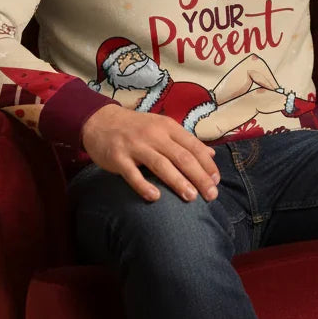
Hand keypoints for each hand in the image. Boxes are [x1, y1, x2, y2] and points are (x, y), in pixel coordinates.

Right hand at [80, 105, 219, 202]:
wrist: (100, 121)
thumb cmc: (137, 128)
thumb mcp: (163, 127)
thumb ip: (186, 141)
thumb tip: (211, 155)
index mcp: (168, 127)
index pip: (193, 146)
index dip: (207, 164)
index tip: (217, 181)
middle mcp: (154, 135)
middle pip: (181, 157)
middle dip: (199, 177)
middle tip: (211, 195)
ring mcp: (135, 146)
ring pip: (161, 165)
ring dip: (178, 182)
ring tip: (191, 197)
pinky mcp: (118, 157)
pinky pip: (132, 174)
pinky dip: (143, 185)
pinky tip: (155, 198)